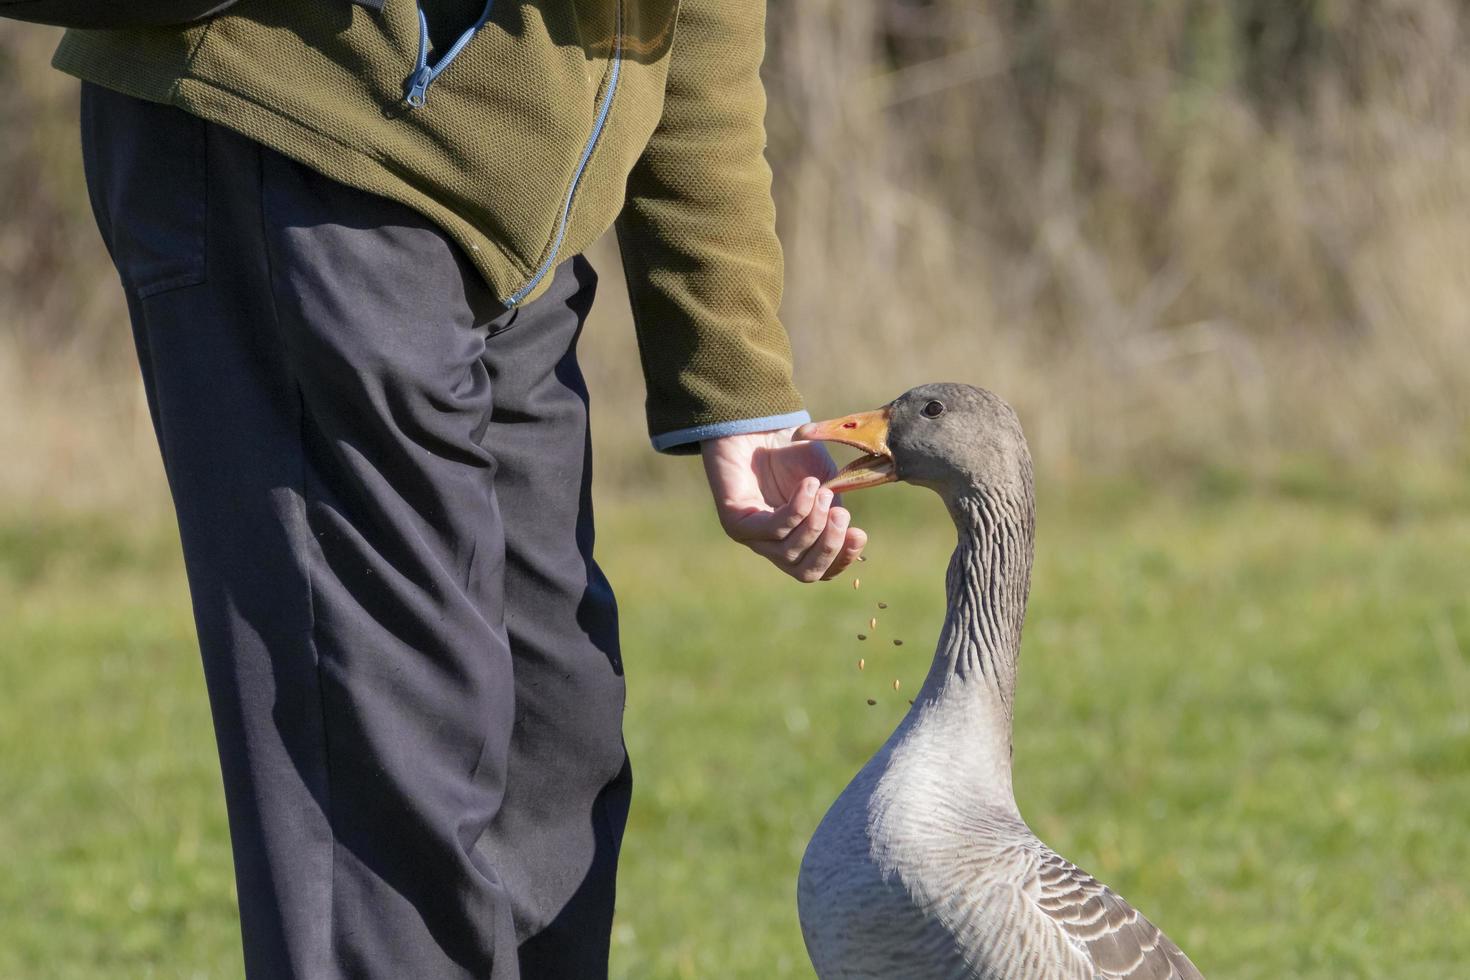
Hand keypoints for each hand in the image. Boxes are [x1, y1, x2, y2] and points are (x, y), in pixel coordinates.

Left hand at [701, 427, 866, 581]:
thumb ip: (835, 512)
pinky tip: (809, 486)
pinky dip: (797, 509)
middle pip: (805, 572)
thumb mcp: (826, 484)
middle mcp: (773, 546)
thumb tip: (848, 536)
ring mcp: (753, 538)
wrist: (760, 424)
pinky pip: (774, 529)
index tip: (859, 533)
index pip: (820, 569)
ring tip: (824, 492)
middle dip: (829, 547)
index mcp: (796, 541)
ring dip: (814, 523)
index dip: (842, 558)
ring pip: (790, 553)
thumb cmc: (793, 453)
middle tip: (841, 515)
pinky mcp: (736, 522)